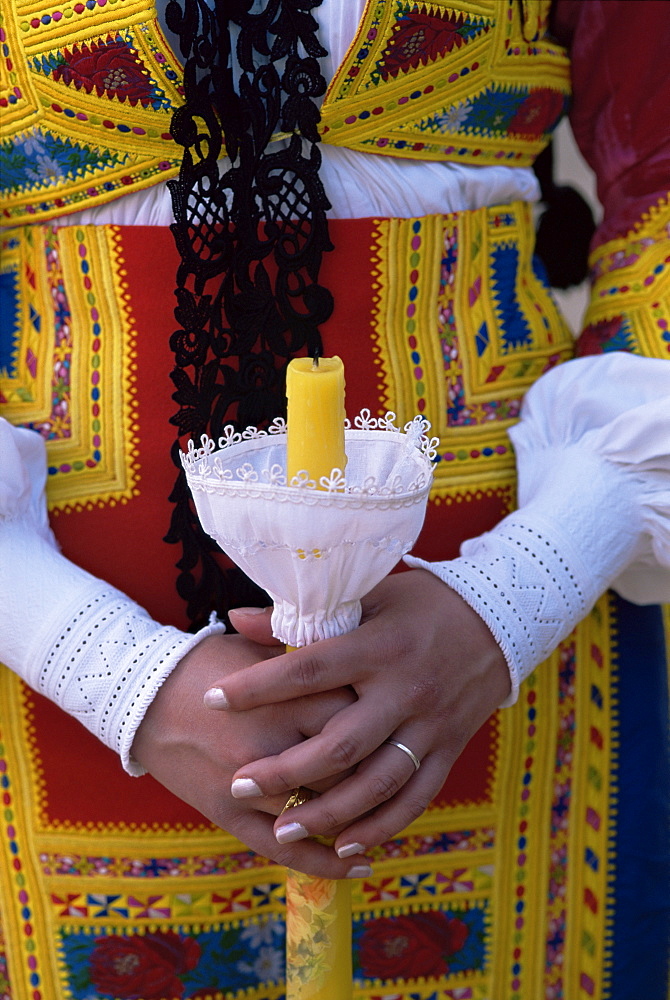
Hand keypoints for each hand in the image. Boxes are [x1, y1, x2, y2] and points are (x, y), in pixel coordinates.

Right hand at [131, 632, 368, 878]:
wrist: (142, 693)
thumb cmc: (208, 664)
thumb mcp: (261, 652)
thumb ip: (310, 661)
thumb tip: (359, 659)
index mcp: (286, 696)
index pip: (354, 716)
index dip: (378, 721)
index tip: (392, 724)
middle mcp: (272, 743)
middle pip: (346, 767)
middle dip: (374, 770)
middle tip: (397, 769)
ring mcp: (249, 784)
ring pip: (321, 812)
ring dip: (360, 822)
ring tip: (390, 824)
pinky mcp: (228, 814)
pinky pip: (285, 848)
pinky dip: (326, 862)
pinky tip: (358, 865)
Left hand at [210, 570, 510, 858]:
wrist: (498, 621)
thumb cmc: (420, 604)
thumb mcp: (366, 596)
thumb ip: (300, 616)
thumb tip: (234, 618)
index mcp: (379, 646)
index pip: (308, 671)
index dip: (257, 687)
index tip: (213, 699)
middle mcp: (405, 689)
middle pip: (339, 744)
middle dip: (285, 771)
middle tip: (239, 784)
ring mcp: (430, 726)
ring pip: (376, 784)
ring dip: (327, 814)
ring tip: (282, 831)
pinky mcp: (449, 750)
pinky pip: (414, 799)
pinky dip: (381, 827)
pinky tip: (345, 845)